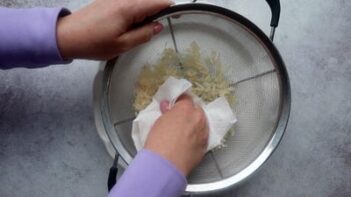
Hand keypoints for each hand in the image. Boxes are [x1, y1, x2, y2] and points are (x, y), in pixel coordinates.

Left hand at [57, 0, 172, 59]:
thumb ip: (144, 34)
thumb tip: (158, 26)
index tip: (179, 16)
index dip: (171, 8)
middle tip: (157, 28)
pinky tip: (131, 24)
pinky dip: (136, 11)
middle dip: (158, 11)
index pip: (159, 2)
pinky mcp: (108, 0)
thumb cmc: (94, 43)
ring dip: (146, 12)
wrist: (66, 35)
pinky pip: (129, 3)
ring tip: (143, 29)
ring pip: (140, 1)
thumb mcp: (123, 45)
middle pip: (150, 0)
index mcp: (130, 7)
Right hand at [145, 95, 208, 175]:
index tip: (175, 104)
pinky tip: (187, 142)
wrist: (165, 165)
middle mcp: (198, 118)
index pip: (186, 98)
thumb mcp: (158, 122)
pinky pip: (203, 136)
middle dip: (188, 112)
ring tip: (183, 131)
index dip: (179, 101)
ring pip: (201, 122)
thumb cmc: (159, 142)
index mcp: (186, 109)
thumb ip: (166, 112)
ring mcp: (204, 132)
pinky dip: (197, 136)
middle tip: (178, 119)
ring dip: (195, 124)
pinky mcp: (205, 145)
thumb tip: (168, 107)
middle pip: (196, 109)